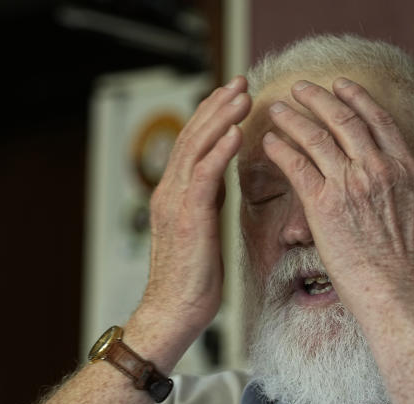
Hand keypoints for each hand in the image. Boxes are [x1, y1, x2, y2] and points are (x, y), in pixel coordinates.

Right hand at [140, 76, 250, 338]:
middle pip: (193, 136)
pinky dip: (220, 151)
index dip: (212, 115)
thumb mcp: (203, 231)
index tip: (233, 94)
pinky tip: (236, 132)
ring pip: (197, 148)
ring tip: (242, 96)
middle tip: (241, 81)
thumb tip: (222, 179)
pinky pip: (205, 177)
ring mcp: (176, 203)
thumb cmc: (192, 282)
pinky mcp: (188, 218)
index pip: (193, 144)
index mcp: (174, 195)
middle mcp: (170, 192)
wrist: (172, 312)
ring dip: (221, 119)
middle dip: (217, 106)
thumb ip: (208, 201)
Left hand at [262, 77, 413, 320]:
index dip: (357, 98)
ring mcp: (350, 185)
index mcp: (407, 168)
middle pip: (344, 120)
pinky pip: (296, 166)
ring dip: (293, 118)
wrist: (402, 295)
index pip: (378, 120)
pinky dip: (281, 149)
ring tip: (277, 108)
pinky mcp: (323, 206)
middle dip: (319, 98)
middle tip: (302, 88)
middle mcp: (379, 169)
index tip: (342, 86)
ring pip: (317, 137)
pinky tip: (269, 142)